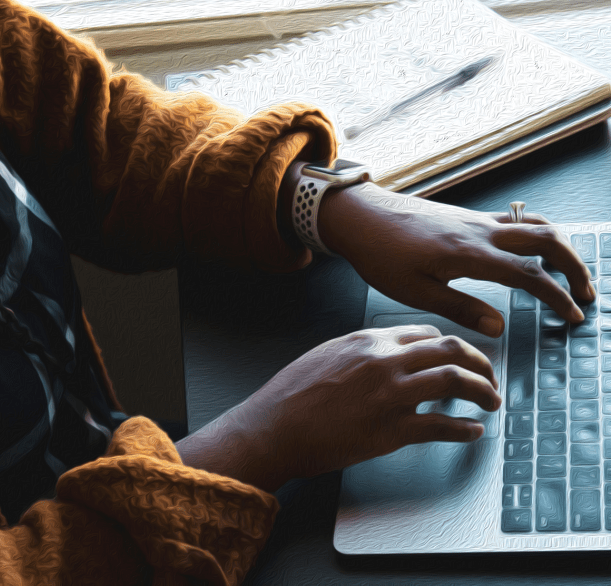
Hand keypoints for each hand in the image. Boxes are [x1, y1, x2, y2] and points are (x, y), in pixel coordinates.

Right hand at [176, 325, 500, 491]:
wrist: (274, 426)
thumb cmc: (293, 392)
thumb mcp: (328, 354)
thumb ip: (362, 350)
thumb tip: (389, 354)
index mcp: (369, 340)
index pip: (427, 333)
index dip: (451, 345)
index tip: (459, 357)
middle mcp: (385, 360)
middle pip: (451, 350)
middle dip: (480, 362)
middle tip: (489, 376)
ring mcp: (391, 394)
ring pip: (455, 380)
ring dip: (483, 390)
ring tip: (492, 401)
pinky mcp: (391, 430)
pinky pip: (441, 426)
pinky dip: (464, 430)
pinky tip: (472, 432)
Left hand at [318, 182, 594, 336]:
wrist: (360, 216)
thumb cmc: (381, 254)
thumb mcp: (415, 292)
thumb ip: (460, 308)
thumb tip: (499, 327)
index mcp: (470, 254)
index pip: (530, 275)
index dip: (557, 297)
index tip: (572, 316)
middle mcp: (480, 231)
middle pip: (547, 239)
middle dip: (574, 265)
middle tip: (585, 293)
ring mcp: (474, 218)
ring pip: (533, 224)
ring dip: (559, 246)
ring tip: (567, 271)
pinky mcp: (465, 215)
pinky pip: (513, 219)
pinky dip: (535, 234)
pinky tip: (529, 250)